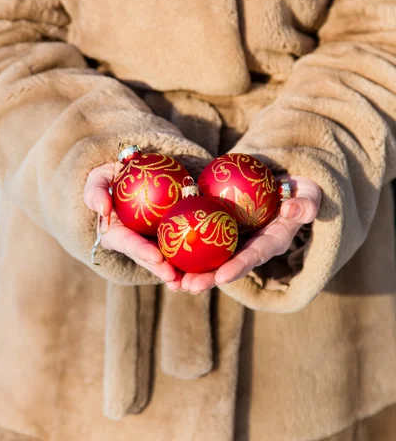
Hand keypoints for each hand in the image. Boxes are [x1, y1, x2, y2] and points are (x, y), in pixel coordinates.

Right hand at [84, 162, 182, 288]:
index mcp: (115, 234)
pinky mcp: (165, 237)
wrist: (130, 177)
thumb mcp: (98, 179)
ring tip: (189, 282)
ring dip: (175, 272)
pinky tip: (203, 267)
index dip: (141, 251)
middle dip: (160, 269)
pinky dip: (189, 258)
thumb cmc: (111, 179)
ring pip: (163, 260)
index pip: (127, 243)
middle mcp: (133, 243)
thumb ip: (95, 192)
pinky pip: (178, 247)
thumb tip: (102, 209)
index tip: (156, 256)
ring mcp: (150, 243)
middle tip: (174, 276)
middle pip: (147, 258)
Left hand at [180, 176, 321, 293]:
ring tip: (171, 280)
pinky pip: (205, 240)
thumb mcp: (310, 195)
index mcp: (272, 242)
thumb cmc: (301, 191)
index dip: (238, 267)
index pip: (254, 256)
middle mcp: (252, 247)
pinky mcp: (225, 231)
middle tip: (188, 286)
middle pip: (229, 266)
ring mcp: (238, 241)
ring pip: (214, 259)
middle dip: (209, 278)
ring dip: (193, 270)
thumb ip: (305, 204)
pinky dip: (188, 248)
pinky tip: (165, 252)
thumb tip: (290, 208)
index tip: (222, 277)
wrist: (288, 189)